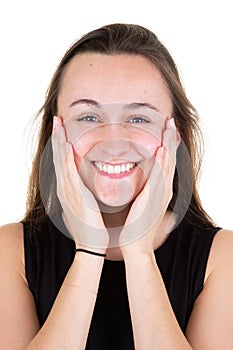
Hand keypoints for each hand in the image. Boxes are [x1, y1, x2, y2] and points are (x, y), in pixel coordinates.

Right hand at [52, 116, 108, 252]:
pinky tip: (67, 147)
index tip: (62, 129)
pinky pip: (70, 175)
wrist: (91, 244)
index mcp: (68, 189)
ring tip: (59, 125)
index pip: (63, 162)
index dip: (61, 144)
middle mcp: (65, 188)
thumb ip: (83, 194)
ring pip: (62, 162)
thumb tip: (84, 186)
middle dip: (57, 137)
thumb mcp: (85, 206)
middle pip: (59, 157)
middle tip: (57, 119)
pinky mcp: (76, 197)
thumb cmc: (90, 226)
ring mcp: (68, 192)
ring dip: (60, 142)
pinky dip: (67, 160)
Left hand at [119, 118, 178, 256]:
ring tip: (170, 128)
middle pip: (169, 160)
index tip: (167, 132)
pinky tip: (162, 150)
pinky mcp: (154, 198)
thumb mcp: (142, 206)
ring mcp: (161, 193)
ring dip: (168, 145)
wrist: (136, 245)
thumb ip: (145, 195)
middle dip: (170, 140)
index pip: (166, 164)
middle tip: (171, 123)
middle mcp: (163, 190)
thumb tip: (144, 188)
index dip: (167, 146)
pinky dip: (161, 162)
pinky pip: (158, 176)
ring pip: (167, 164)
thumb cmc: (137, 227)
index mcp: (160, 190)